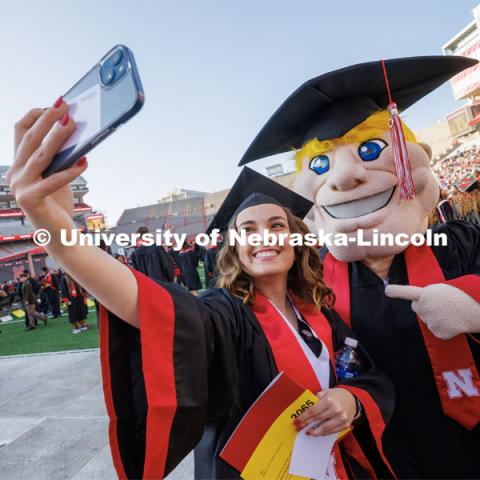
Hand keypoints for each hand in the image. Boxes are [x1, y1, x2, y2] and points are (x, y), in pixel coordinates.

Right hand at [6, 100, 87, 244]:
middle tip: (65, 106)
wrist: (60, 235)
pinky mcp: (30, 199)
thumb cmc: (59, 204)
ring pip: (40, 155)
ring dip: (58, 137)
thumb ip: (59, 158)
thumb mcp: (58, 175)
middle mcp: (15, 173)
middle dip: (48, 120)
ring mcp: (20, 186)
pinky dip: (70, 171)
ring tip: (73, 124)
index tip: (53, 105)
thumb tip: (75, 132)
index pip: (20, 131)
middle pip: (30, 139)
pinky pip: (53, 181)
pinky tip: (85, 162)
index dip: (35, 115)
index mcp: (19, 164)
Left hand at [294, 388, 355, 435]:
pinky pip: (331, 431)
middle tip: (298, 427)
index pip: (313, 411)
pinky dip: (323, 433)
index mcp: (329, 400)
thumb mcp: (325, 392)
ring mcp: (341, 419)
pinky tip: (317, 432)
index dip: (303, 417)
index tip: (297, 421)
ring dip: (314, 432)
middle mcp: (336, 410)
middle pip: (317, 420)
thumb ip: (316, 400)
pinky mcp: (345, 425)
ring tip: (307, 432)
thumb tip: (304, 409)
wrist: (352, 398)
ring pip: (324, 429)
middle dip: (306, 424)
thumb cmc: (336, 395)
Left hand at [385, 283, 479, 339]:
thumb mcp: (441, 289)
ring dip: (434, 316)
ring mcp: (430, 321)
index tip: (387, 290)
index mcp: (426, 294)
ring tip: (450, 312)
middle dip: (424, 306)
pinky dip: (442, 327)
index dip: (396, 291)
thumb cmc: (460, 296)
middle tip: (441, 304)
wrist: (476, 310)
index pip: (407, 292)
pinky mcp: (437, 332)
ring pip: (426, 319)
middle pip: (416, 307)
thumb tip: (419, 302)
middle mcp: (424, 307)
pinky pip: (435, 329)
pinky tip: (452, 322)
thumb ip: (426, 294)